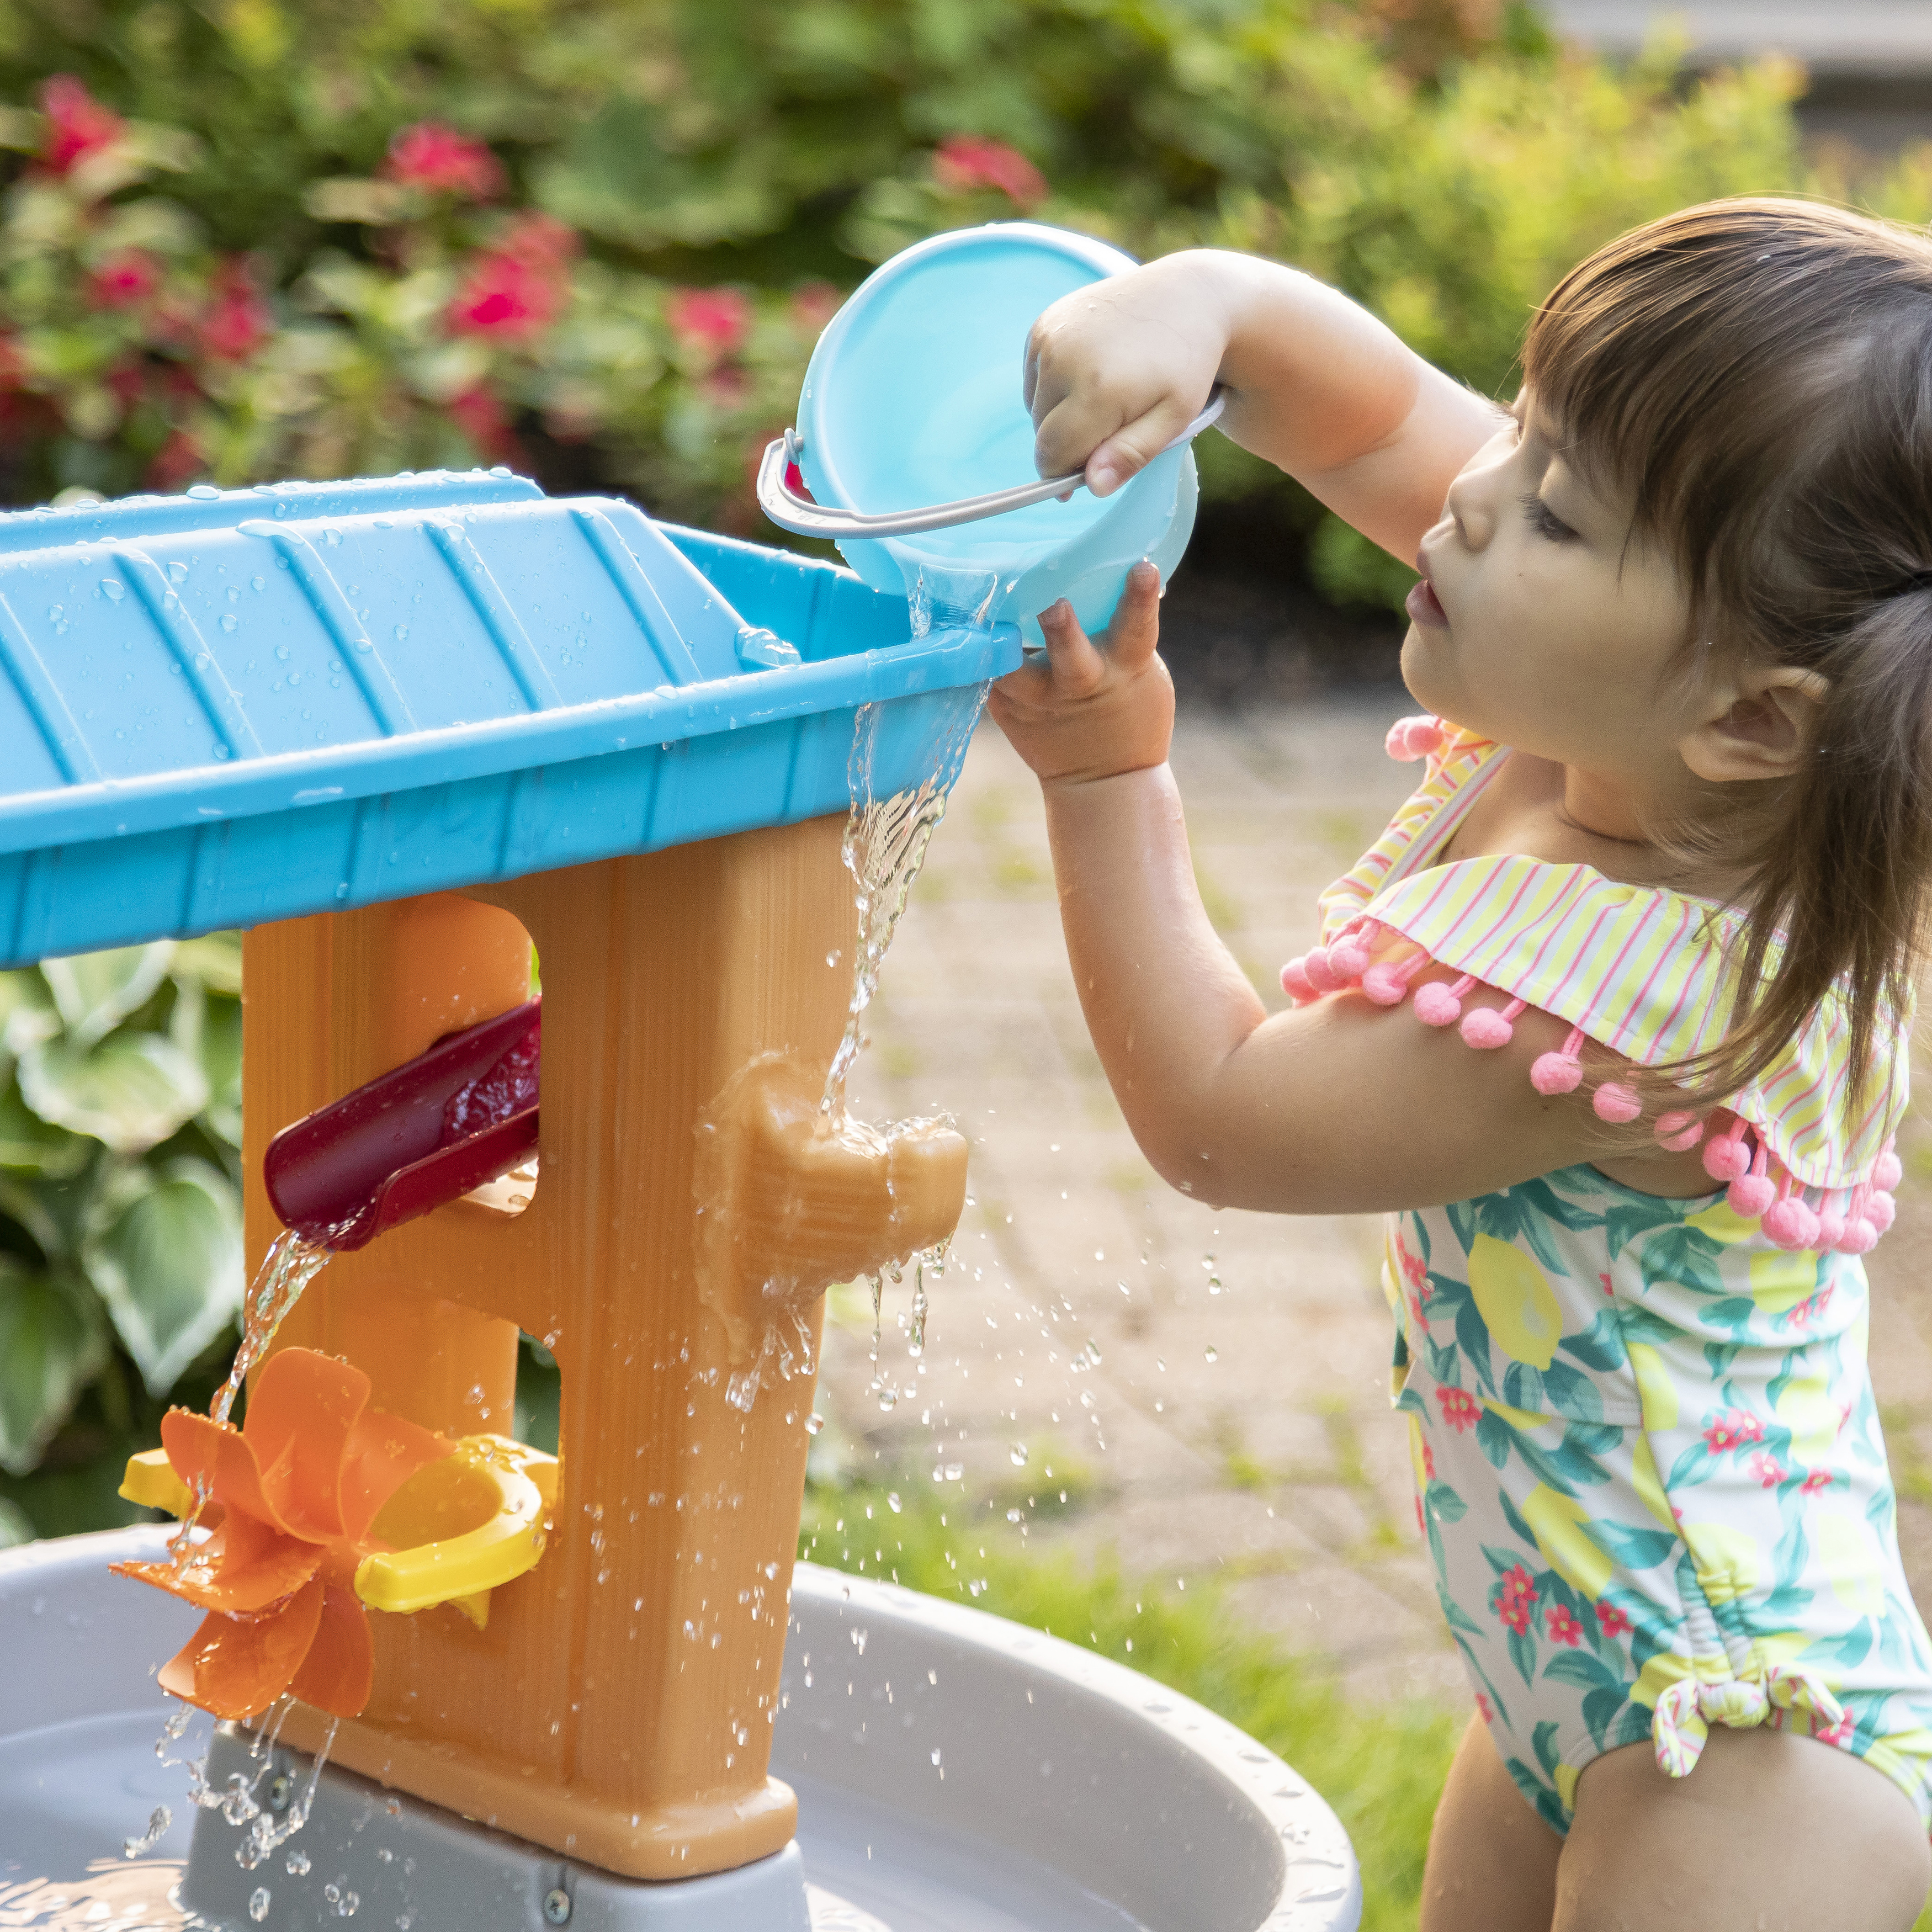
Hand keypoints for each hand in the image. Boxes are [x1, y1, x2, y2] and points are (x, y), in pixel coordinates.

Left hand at [987, 562, 1172, 784]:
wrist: (1104, 779)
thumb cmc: (1127, 708)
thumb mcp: (1140, 671)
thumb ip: (1119, 634)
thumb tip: (1094, 576)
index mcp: (1124, 668)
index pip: (1137, 627)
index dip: (1140, 598)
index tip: (1143, 568)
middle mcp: (1081, 685)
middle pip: (1071, 658)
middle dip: (1063, 632)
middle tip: (1055, 607)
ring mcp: (1041, 703)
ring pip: (1013, 673)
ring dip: (1000, 651)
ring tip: (983, 620)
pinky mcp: (1009, 712)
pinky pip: (988, 677)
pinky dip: (978, 656)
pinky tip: (966, 631)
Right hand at [1025, 255, 1228, 497]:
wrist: (1185, 296)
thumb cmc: (1185, 365)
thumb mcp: (1174, 417)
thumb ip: (1131, 454)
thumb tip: (1093, 486)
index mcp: (1097, 388)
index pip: (1053, 455)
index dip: (1067, 474)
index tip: (1090, 473)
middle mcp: (1063, 359)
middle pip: (1042, 434)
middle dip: (1069, 443)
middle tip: (1113, 426)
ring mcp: (1049, 337)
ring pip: (1035, 407)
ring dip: (1061, 416)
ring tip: (1105, 394)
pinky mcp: (1043, 325)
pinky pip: (1034, 379)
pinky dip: (1054, 388)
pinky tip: (1089, 373)